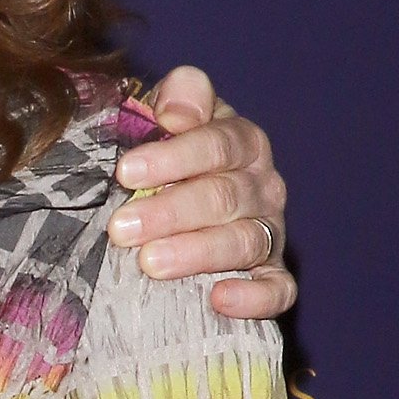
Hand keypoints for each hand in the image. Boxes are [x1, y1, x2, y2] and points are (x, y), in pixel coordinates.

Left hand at [109, 66, 293, 321]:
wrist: (180, 210)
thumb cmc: (166, 162)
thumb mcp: (166, 118)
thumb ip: (176, 98)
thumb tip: (175, 111)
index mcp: (241, 142)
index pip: (217, 144)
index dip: (173, 156)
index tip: (126, 171)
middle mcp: (262, 186)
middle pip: (224, 196)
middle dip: (170, 212)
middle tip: (121, 229)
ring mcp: (270, 233)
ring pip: (243, 242)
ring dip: (196, 252)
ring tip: (150, 263)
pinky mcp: (273, 277)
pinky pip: (278, 290)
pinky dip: (254, 298)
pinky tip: (219, 299)